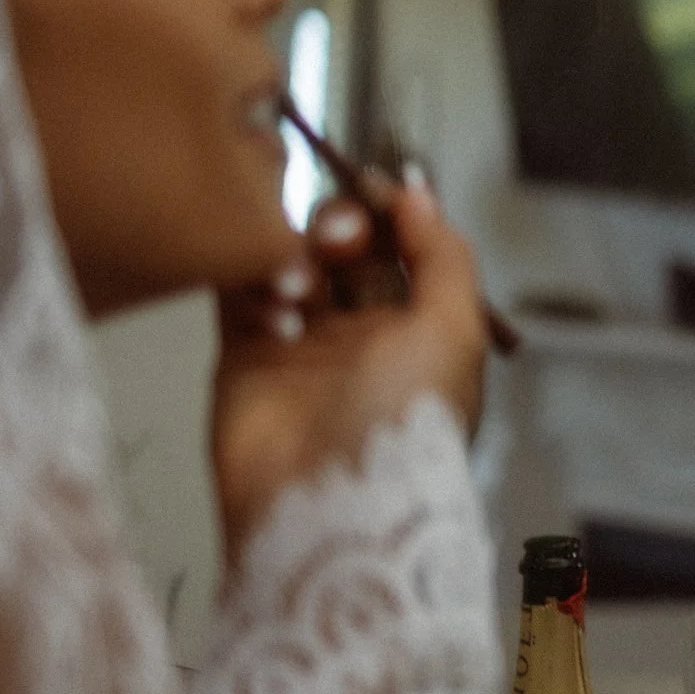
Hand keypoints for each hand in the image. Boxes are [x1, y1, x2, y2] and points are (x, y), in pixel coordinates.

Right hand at [211, 176, 486, 553]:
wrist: (330, 506)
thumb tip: (419, 194)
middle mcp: (362, 333)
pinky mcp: (243, 358)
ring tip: (300, 287)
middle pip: (342, 246)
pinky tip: (273, 311)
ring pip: (288, 259)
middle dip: (340, 225)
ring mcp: (300, 344)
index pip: (401, 246)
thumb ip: (444, 256)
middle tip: (338, 239)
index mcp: (421, 327)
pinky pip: (240, 293)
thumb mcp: (455, 330)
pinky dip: (252, 283)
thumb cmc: (406, 419)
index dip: (388, 211)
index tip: (374, 187)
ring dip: (294, 254)